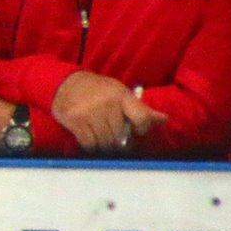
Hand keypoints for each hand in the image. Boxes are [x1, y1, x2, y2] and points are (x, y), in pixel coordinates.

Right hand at [51, 71, 165, 153]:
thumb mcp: (121, 94)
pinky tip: (91, 139)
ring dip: (106, 145)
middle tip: (116, 138)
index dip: (142, 129)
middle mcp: (107, 104)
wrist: (66, 84)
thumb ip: (141, 109)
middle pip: (121, 135)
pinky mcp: (75, 121)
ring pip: (105, 142)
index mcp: (122, 96)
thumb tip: (164, 120)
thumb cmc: (98, 91)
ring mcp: (90, 113)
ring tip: (103, 138)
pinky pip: (89, 143)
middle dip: (120, 141)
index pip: (142, 118)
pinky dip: (92, 145)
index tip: (136, 130)